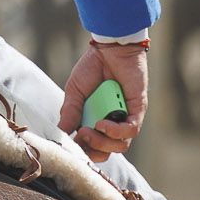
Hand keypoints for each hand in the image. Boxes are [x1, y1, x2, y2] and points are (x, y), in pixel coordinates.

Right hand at [59, 37, 148, 159]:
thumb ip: (70, 112)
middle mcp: (112, 122)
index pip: (92, 145)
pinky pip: (131, 130)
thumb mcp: (75, 91)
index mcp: (95, 119)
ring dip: (104, 143)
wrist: (110, 48)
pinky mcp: (138, 110)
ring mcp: (126, 117)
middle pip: (107, 150)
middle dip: (93, 150)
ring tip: (89, 131)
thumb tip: (61, 132)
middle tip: (82, 138)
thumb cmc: (92, 67)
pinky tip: (102, 124)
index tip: (71, 143)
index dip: (83, 149)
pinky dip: (116, 131)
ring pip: (121, 145)